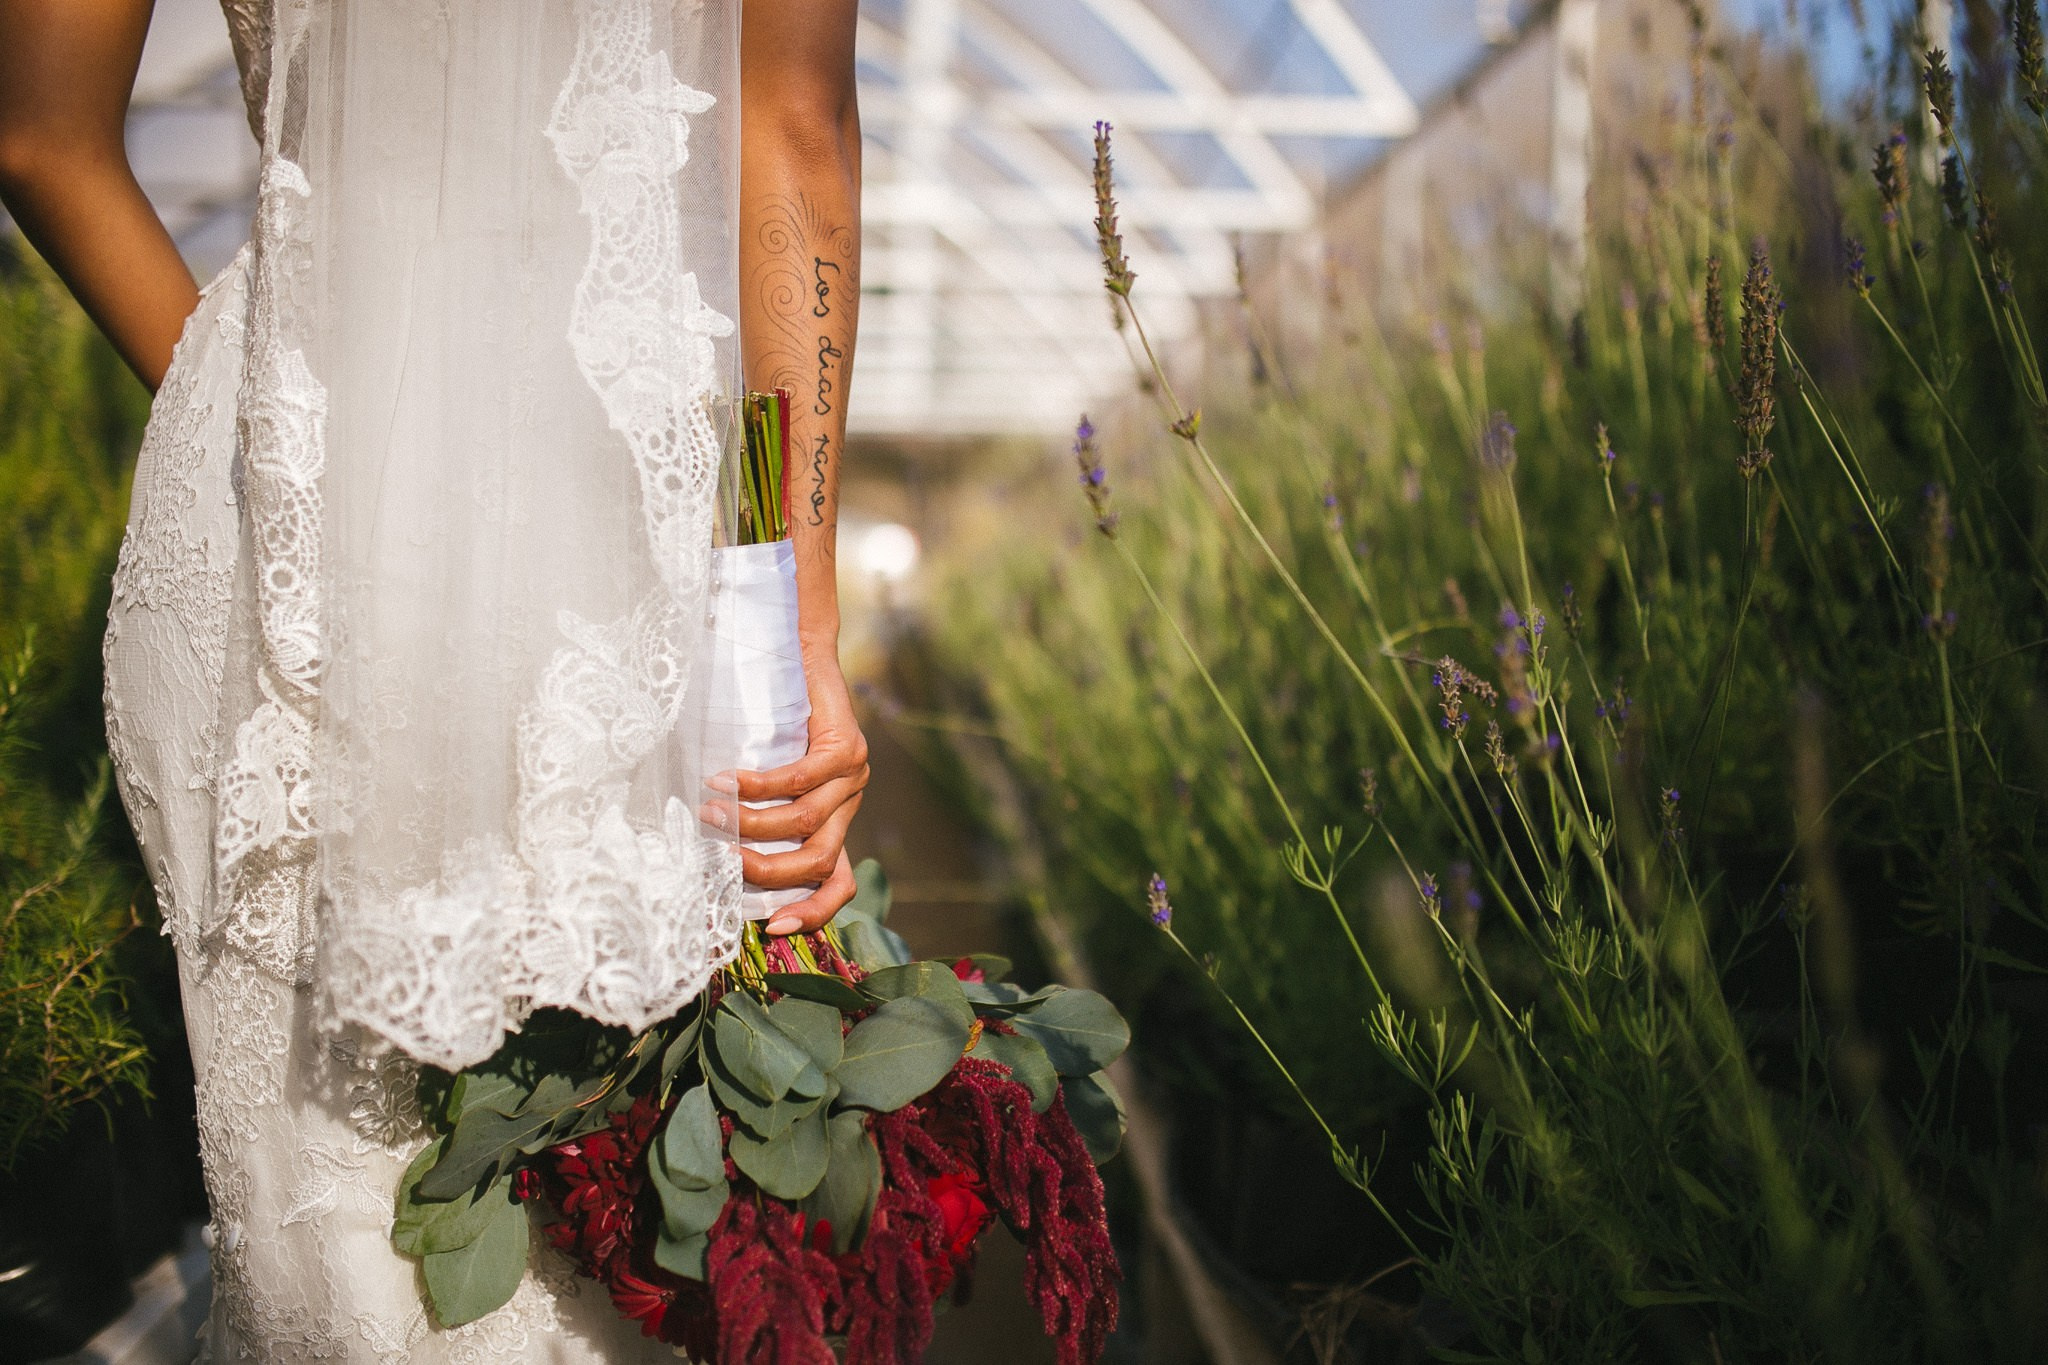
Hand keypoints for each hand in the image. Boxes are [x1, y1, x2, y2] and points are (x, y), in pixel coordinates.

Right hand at [735, 654, 868, 933]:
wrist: (799, 655)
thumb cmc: (771, 722)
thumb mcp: (765, 780)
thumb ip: (754, 816)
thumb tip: (705, 852)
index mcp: (834, 823)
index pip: (838, 885)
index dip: (812, 913)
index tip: (773, 929)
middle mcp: (850, 806)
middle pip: (817, 863)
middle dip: (766, 871)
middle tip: (720, 860)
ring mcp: (854, 778)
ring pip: (804, 823)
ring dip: (750, 824)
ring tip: (708, 811)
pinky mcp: (847, 748)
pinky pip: (798, 780)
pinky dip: (757, 786)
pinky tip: (725, 781)